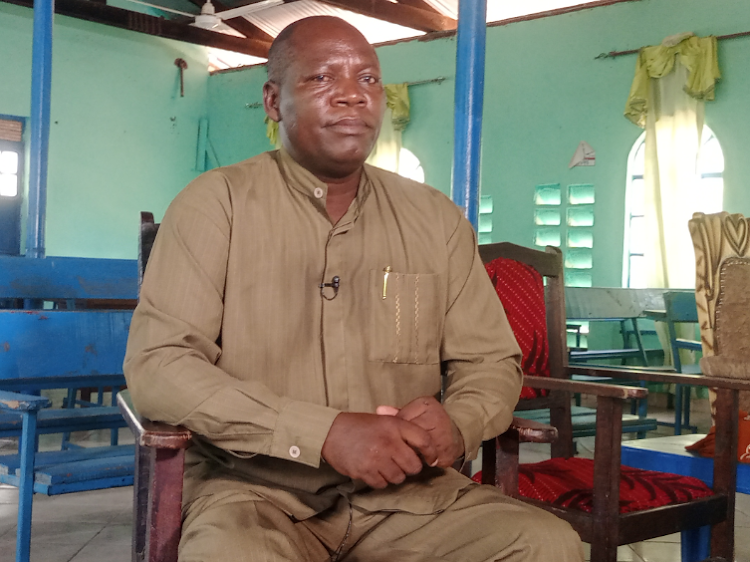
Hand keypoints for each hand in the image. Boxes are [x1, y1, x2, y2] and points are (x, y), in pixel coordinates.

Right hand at [321, 412, 437, 488]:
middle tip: (402, 463)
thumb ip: (402, 430)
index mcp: (394, 425)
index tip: (432, 459)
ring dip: (395, 475)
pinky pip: (382, 484)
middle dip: (410, 467)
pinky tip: (374, 471)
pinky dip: (381, 481)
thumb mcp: (383, 419)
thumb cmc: (360, 426)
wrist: (331, 432)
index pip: (424, 441)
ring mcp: (376, 458)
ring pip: (399, 478)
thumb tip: (424, 448)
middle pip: (413, 466)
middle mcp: (388, 442)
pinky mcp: (365, 472)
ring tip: (385, 466)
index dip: (432, 452)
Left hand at [377, 397, 463, 467]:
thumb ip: (397, 412)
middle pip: (411, 434)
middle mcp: (437, 417)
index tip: (392, 436)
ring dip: (410, 454)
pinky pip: (428, 461)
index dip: (396, 430)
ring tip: (404, 456)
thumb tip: (379, 410)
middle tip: (394, 449)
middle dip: (402, 443)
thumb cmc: (429, 421)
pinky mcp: (447, 452)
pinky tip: (417, 461)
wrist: (456, 432)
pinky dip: (421, 462)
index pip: (403, 418)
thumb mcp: (414, 411)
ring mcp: (444, 436)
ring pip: (418, 449)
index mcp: (426, 404)